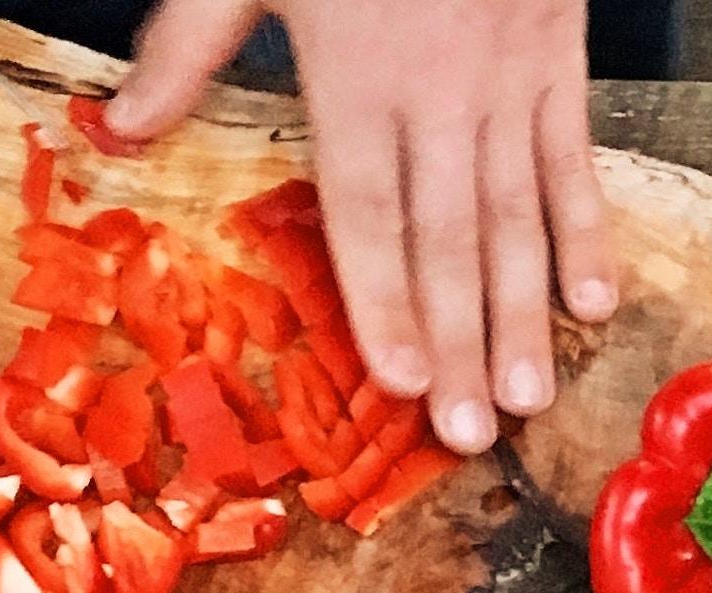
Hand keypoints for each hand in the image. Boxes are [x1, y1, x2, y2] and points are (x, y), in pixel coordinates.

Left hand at [111, 0, 619, 455]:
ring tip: (523, 397)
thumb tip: (121, 127)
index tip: (395, 378)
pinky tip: (590, 303)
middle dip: (458, 339)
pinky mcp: (560, 59)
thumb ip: (192, 43)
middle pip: (447, 236)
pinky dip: (587, 232)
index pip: (367, 208)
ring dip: (523, 313)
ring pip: (515, 216)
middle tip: (468, 431)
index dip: (381, 297)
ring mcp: (508, 81)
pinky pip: (575, 161)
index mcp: (354, 71)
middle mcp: (437, 91)